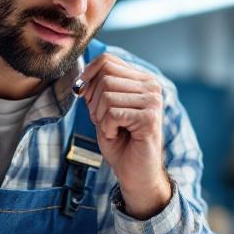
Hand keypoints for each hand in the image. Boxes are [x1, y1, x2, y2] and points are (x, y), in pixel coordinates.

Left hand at [78, 54, 171, 218]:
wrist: (136, 173)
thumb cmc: (119, 141)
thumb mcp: (103, 109)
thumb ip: (96, 87)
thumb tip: (80, 76)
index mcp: (142, 79)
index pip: (107, 60)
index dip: (88, 76)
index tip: (85, 96)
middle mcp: (152, 86)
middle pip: (105, 77)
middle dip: (94, 102)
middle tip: (104, 121)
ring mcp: (153, 101)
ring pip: (107, 95)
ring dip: (101, 117)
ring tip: (113, 129)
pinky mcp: (150, 118)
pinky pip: (112, 114)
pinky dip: (107, 128)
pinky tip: (118, 136)